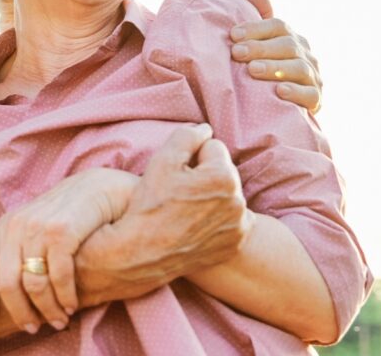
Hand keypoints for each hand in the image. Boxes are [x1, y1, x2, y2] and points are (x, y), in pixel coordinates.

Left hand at [0, 168, 137, 334]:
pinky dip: (65, 297)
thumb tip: (6, 291)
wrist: (101, 187)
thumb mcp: (34, 226)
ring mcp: (38, 227)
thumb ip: (18, 249)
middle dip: (20, 312)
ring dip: (47, 309)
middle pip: (6, 283)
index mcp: (5, 225)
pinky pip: (58, 277)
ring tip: (59, 320)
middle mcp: (16, 225)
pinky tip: (73, 305)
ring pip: (33, 284)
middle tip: (33, 328)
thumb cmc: (68, 213)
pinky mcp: (62, 231)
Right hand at [75, 124, 249, 305]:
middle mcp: (238, 202)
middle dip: (205, 175)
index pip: (213, 147)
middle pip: (223, 171)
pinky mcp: (235, 243)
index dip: (191, 157)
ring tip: (186, 209)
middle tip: (179, 192)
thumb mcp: (162, 160)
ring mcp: (238, 226)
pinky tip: (196, 224)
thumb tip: (206, 129)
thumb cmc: (150, 204)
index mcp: (223, 176)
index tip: (177, 174)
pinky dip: (218, 219)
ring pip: (227, 194)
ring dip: (212, 196)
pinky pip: (231, 219)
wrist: (142, 252)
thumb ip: (188, 136)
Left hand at [233, 0, 322, 113]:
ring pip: (298, 68)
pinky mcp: (316, 100)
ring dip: (275, 68)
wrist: (280, 106)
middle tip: (236, 53)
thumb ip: (258, 13)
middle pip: (287, 45)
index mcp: (291, 37)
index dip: (256, 28)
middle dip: (260, 48)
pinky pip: (311, 95)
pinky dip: (296, 92)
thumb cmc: (266, 67)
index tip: (232, 34)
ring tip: (252, 70)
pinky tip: (279, 91)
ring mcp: (313, 77)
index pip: (277, 26)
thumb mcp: (261, 41)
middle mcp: (306, 54)